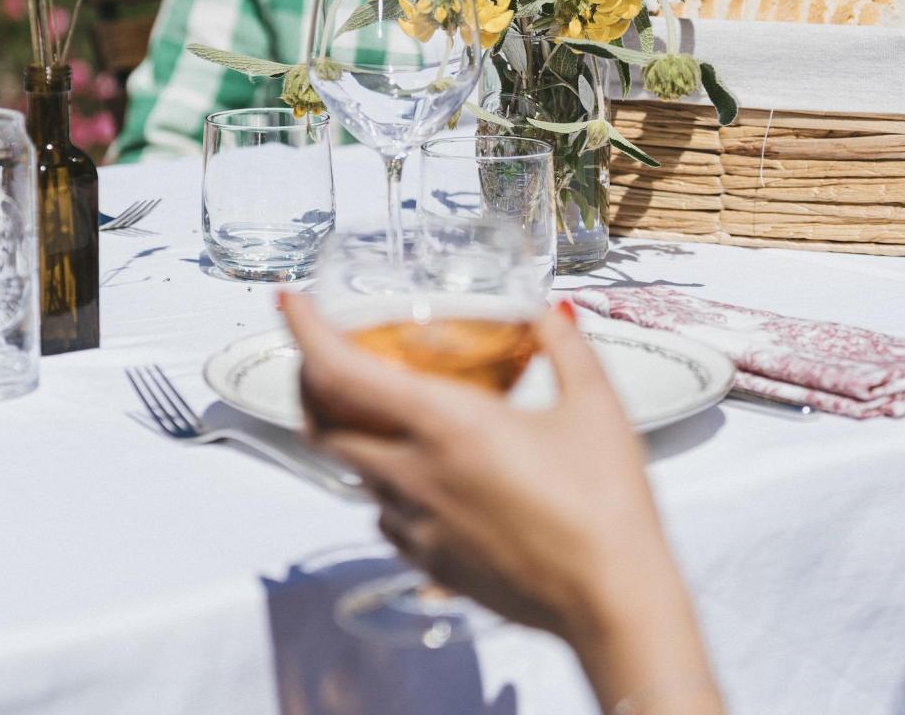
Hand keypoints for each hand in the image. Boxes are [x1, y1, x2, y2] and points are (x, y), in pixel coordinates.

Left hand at [279, 294, 720, 711]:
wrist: (612, 601)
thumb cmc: (606, 504)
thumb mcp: (594, 406)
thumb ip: (564, 347)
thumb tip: (548, 312)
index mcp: (445, 425)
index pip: (339, 372)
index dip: (305, 332)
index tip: (291, 304)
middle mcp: (413, 474)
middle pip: (321, 424)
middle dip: (311, 381)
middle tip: (326, 351)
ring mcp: (415, 525)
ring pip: (350, 468)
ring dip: (349, 430)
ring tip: (378, 405)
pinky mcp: (428, 563)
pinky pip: (382, 512)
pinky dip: (382, 480)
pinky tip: (420, 469)